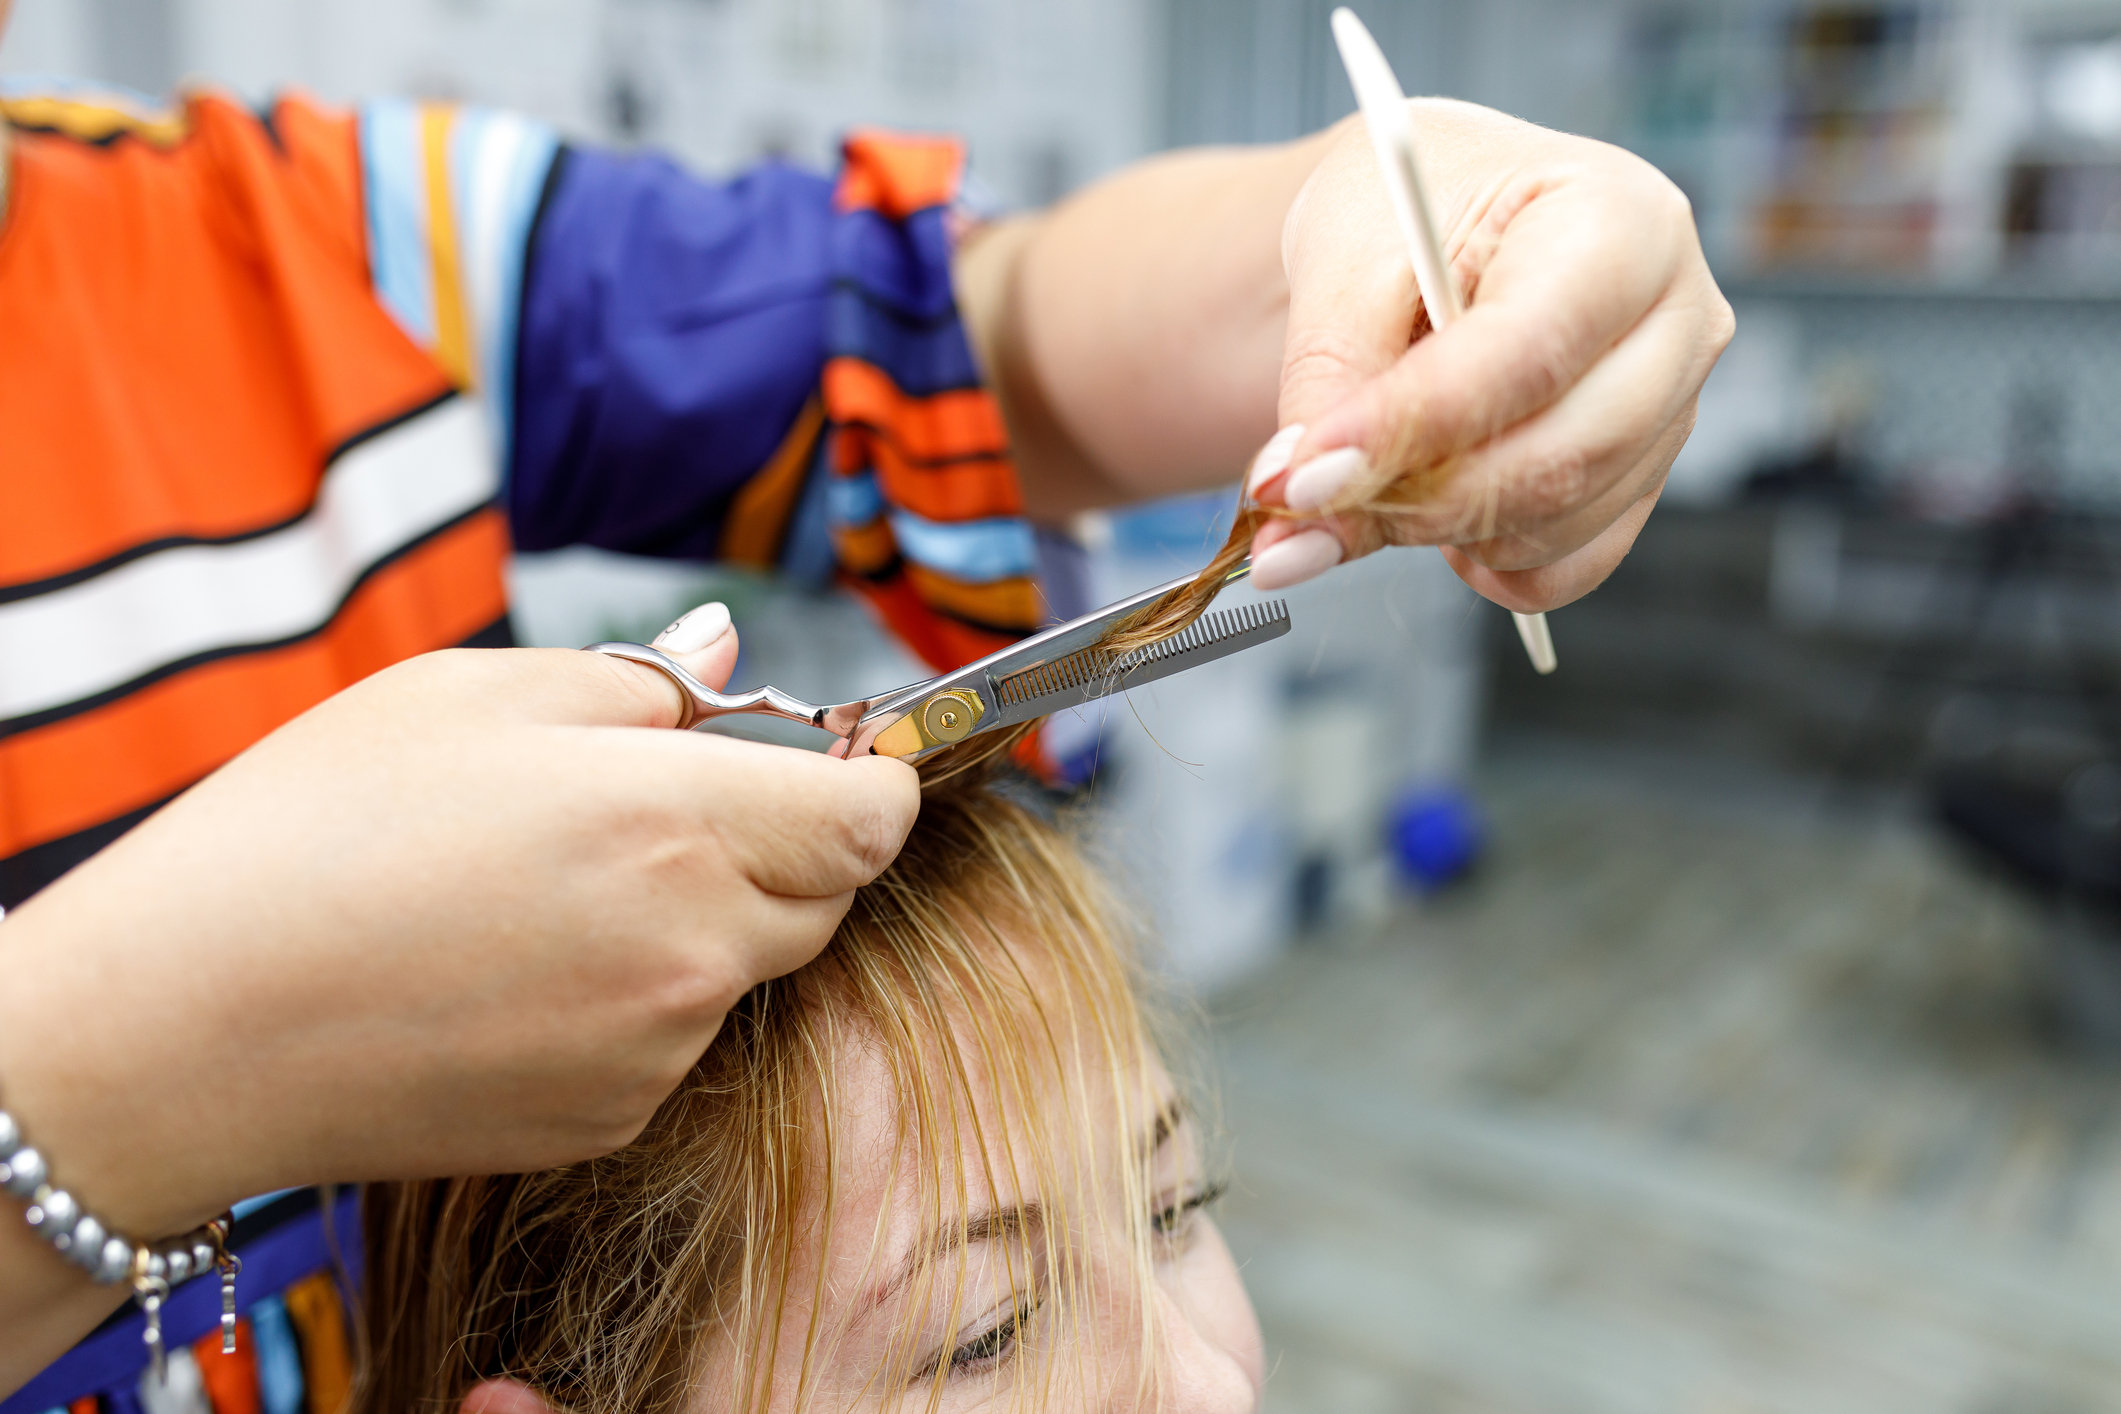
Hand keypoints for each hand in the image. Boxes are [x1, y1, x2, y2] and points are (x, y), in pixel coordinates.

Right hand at [0, 610, 917, 1239]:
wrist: (188, 1026)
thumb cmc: (316, 831)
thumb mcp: (470, 694)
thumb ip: (638, 682)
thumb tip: (731, 657)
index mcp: (679, 820)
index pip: (874, 817)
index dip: (869, 778)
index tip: (829, 756)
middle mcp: (696, 949)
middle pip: (825, 893)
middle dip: (780, 841)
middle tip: (655, 806)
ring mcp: (657, 1049)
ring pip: (744, 968)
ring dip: (700, 921)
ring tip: (551, 890)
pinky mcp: (609, 1119)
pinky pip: (673, 1041)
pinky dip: (636, 1000)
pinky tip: (518, 970)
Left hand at [1247, 100, 1733, 608]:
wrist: (1427, 225)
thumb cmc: (1402, 212)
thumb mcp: (1341, 258)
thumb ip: (1323, 383)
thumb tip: (1298, 499)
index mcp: (1620, 218)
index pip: (1531, 352)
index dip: (1412, 423)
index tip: (1306, 471)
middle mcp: (1676, 316)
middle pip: (1563, 457)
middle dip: (1419, 495)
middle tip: (1312, 494)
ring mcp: (1673, 407)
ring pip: (1559, 523)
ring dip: (1439, 526)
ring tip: (1372, 467)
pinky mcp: (1644, 477)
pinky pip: (1567, 567)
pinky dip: (1482, 558)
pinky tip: (1435, 501)